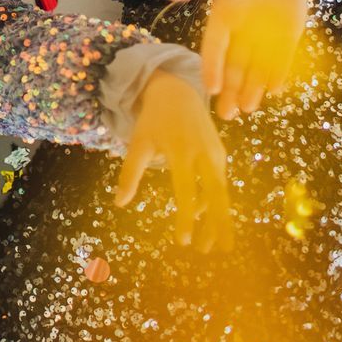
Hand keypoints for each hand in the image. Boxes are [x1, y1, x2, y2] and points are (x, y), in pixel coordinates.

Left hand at [113, 71, 232, 251]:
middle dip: (219, 224)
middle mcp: (204, 153)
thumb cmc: (154, 119)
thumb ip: (130, 172)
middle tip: (219, 251)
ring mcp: (216, 152)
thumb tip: (119, 203)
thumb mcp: (138, 142)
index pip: (187, 192)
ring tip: (215, 243)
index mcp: (181, 151)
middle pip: (216, 194)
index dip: (187, 219)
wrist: (178, 90)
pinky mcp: (220, 153)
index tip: (184, 242)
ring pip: (221, 191)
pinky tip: (208, 218)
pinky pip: (220, 182)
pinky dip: (217, 201)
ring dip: (219, 217)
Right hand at [164, 0, 309, 120]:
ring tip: (248, 108)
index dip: (212, 68)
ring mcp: (265, 34)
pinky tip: (275, 89)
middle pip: (234, 66)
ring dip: (252, 87)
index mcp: (223, 18)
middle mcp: (242, 31)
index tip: (210, 88)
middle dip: (231, 90)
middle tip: (228, 115)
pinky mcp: (286, 33)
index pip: (214, 47)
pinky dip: (278, 71)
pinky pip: (282, 57)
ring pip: (257, 66)